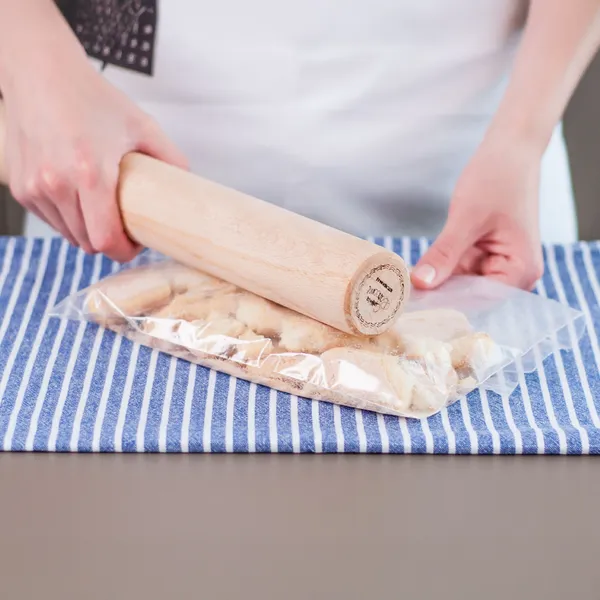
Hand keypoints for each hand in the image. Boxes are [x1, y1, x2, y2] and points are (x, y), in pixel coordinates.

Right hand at [3, 54, 187, 261]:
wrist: (41, 74)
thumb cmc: (90, 97)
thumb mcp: (142, 126)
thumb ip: (171, 158)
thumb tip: (188, 186)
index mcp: (89, 173)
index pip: (105, 240)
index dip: (124, 250)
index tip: (136, 243)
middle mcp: (56, 184)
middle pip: (88, 243)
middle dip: (110, 241)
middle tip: (125, 224)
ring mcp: (34, 188)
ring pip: (69, 235)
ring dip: (88, 231)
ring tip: (102, 208)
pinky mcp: (21, 188)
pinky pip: (51, 221)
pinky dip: (68, 218)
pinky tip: (79, 197)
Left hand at [411, 136, 544, 290]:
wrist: (510, 148)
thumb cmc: (498, 177)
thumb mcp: (466, 218)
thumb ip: (444, 254)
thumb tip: (420, 283)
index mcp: (521, 270)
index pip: (480, 301)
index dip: (446, 305)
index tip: (413, 308)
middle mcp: (515, 274)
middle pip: (470, 296)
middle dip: (439, 294)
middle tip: (402, 299)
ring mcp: (500, 264)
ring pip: (461, 283)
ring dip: (438, 281)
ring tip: (406, 287)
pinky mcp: (486, 255)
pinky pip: (460, 269)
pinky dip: (442, 267)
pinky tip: (419, 271)